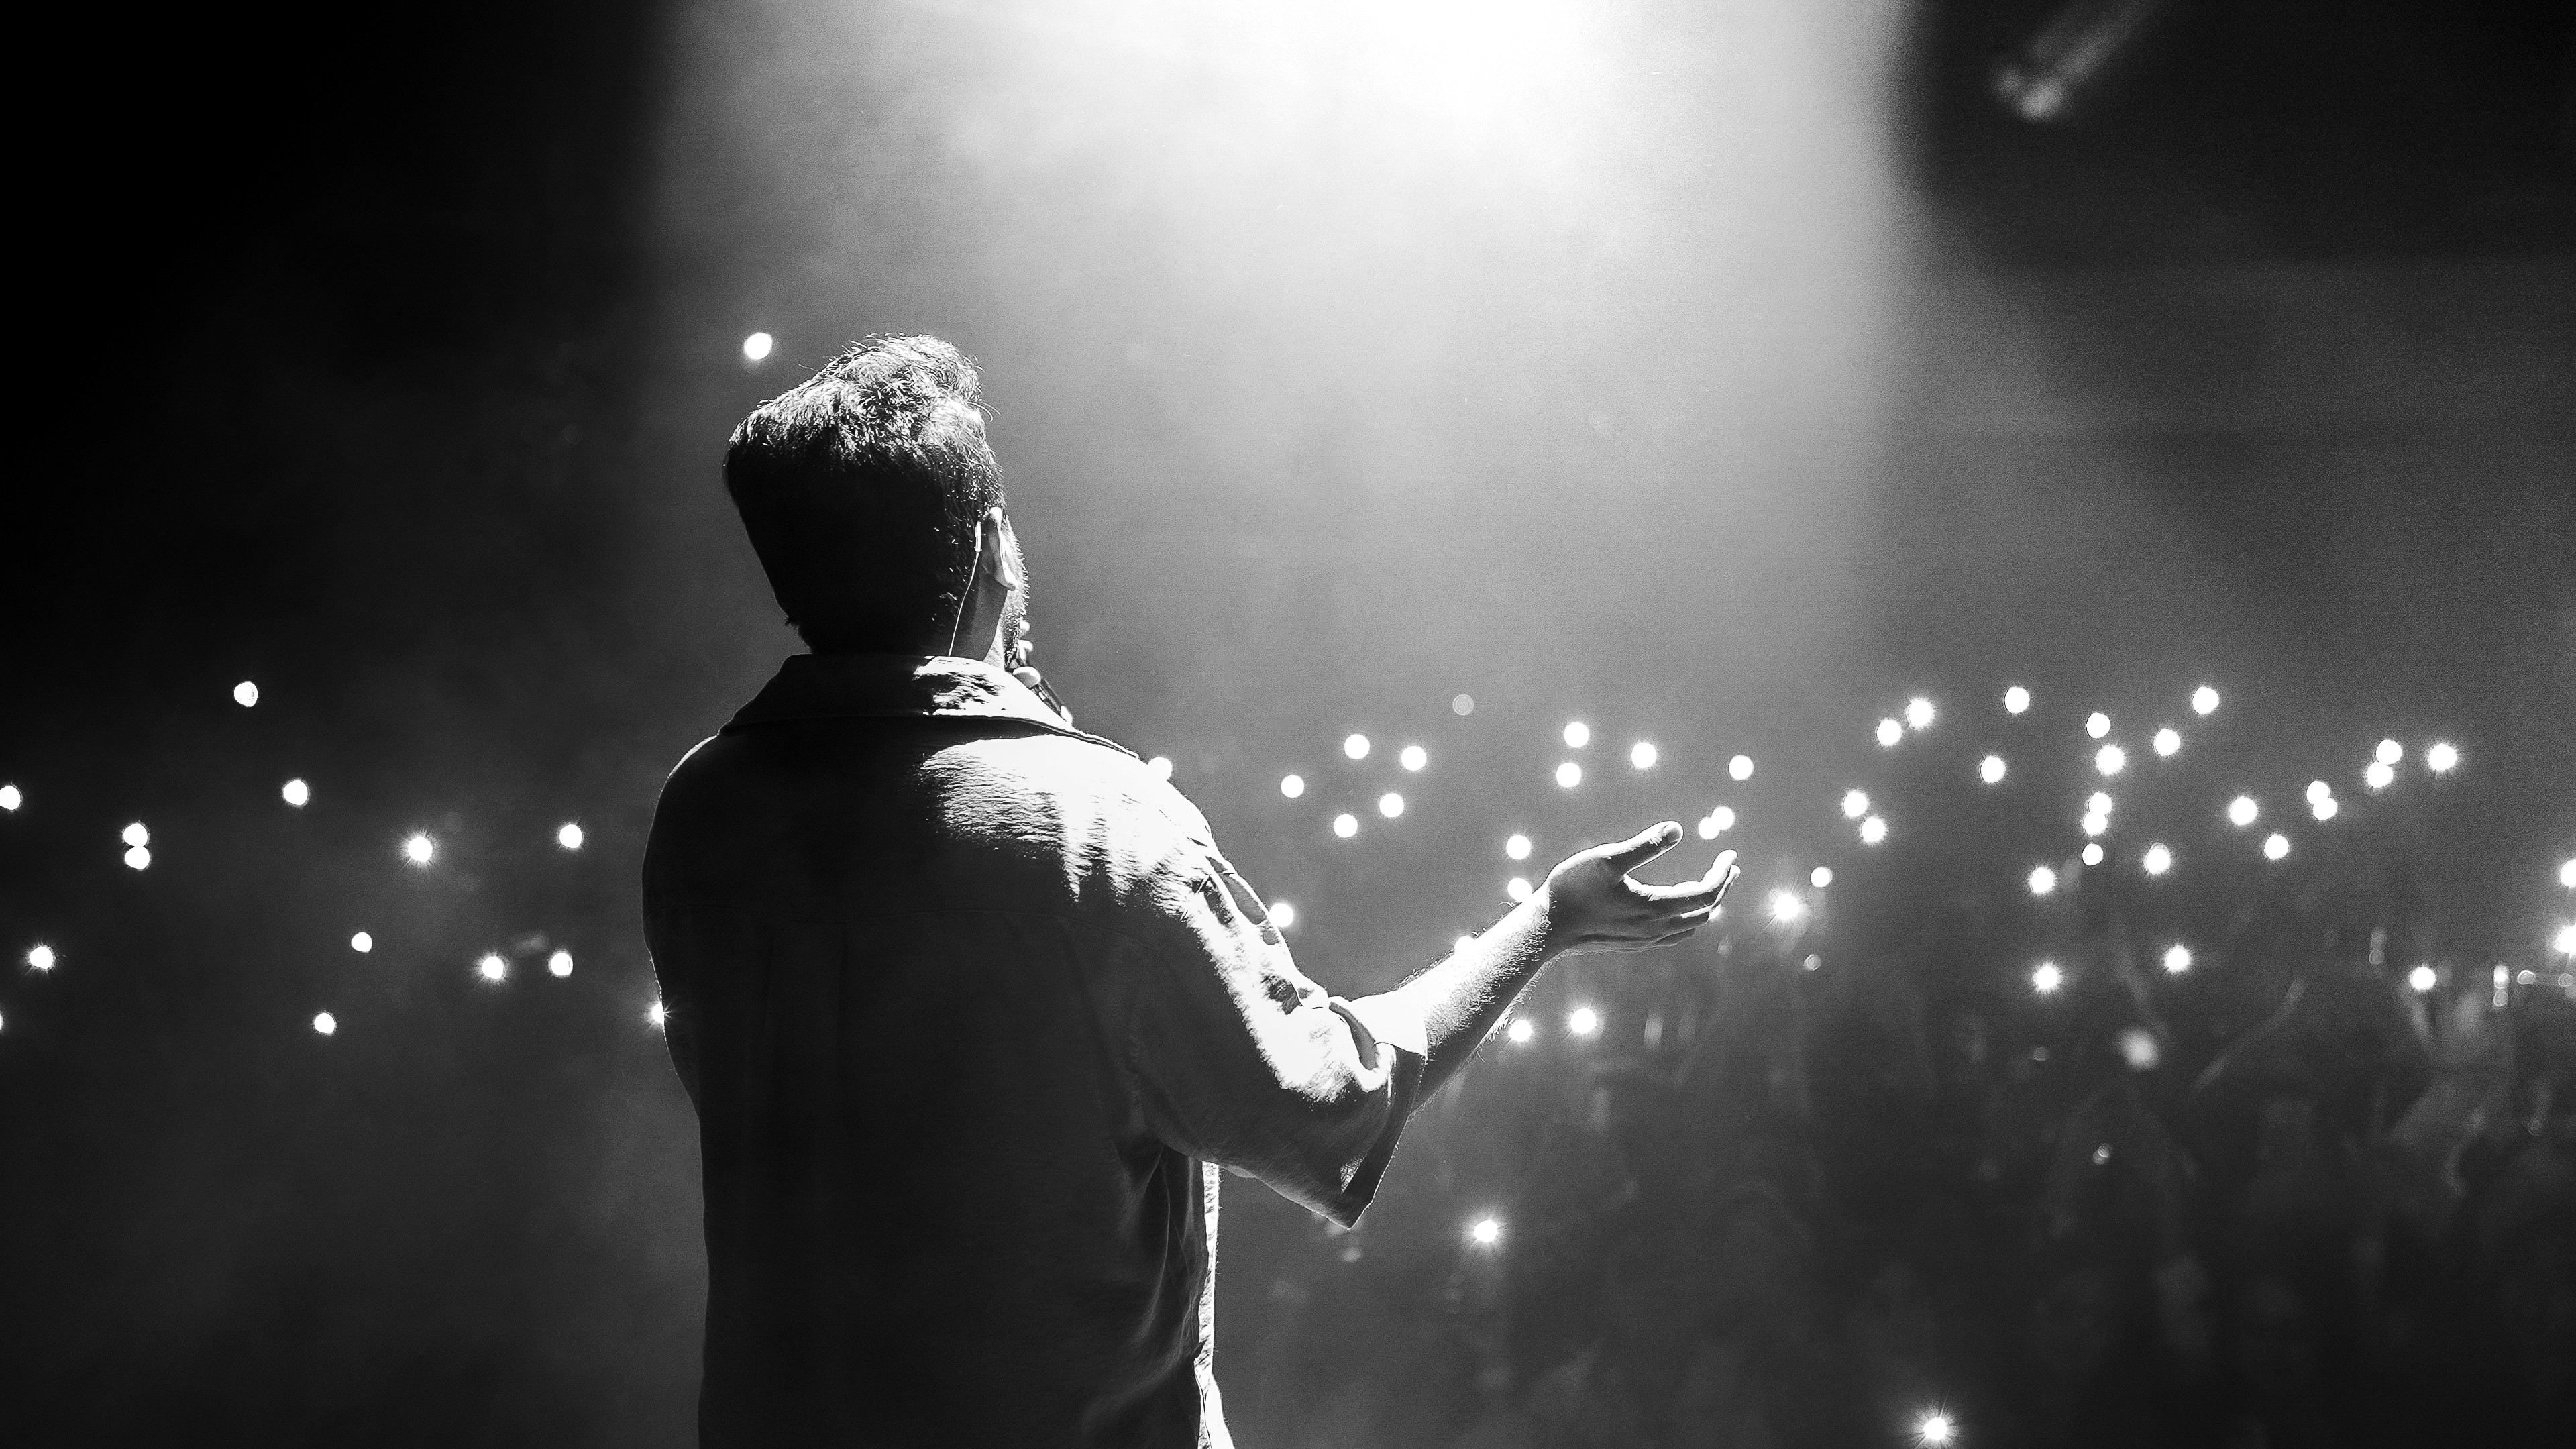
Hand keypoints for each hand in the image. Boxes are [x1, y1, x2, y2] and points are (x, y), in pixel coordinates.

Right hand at [1537, 822, 1738, 955]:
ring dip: (1706, 905)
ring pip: (1691, 926)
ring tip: (1711, 886)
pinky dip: (1687, 919)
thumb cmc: (1573, 889)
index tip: (1730, 855)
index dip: (1722, 874)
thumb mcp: (1607, 859)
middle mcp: (1657, 928)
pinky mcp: (1634, 943)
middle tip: (1729, 868)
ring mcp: (1645, 939)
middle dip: (1721, 888)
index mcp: (1656, 907)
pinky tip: (1679, 909)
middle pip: (1704, 911)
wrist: (1547, 927)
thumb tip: (1677, 829)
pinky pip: (1674, 935)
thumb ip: (1643, 845)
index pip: (1706, 893)